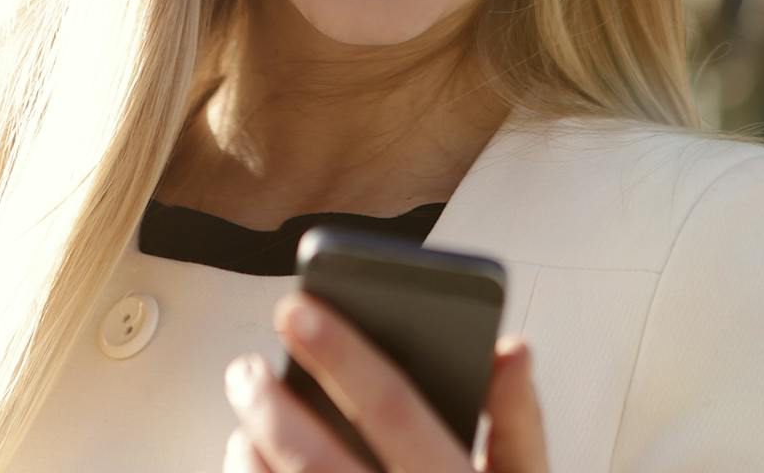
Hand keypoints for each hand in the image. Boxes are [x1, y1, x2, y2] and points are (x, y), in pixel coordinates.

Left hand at [222, 292, 547, 471]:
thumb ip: (520, 424)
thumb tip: (510, 348)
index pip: (394, 406)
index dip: (342, 352)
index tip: (296, 307)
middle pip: (317, 459)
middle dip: (268, 404)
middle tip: (244, 369)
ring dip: (249, 458)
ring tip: (243, 425)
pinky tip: (250, 472)